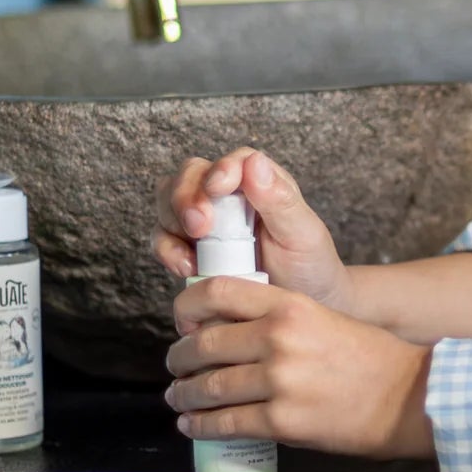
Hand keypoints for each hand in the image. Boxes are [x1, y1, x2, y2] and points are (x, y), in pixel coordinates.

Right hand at [154, 149, 354, 311]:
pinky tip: (186, 268)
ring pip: (169, 203)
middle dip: (187, 197)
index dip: (220, 170)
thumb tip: (255, 163)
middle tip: (199, 227)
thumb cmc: (308, 265)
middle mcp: (227, 196)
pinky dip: (167, 250)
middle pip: (190, 176)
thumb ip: (280, 199)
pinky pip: (163, 239)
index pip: (232, 162)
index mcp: (259, 182)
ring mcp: (205, 221)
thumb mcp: (303, 233)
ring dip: (173, 224)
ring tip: (193, 254)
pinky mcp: (189, 248)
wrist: (301, 308)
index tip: (218, 189)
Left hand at [166, 277, 435, 459]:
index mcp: (289, 306)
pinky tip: (193, 425)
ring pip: (208, 387)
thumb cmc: (371, 360)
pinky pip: (225, 423)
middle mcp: (279, 339)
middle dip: (180, 359)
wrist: (408, 398)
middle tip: (176, 367)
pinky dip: (201, 425)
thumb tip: (228, 334)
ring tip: (179, 397)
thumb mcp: (322, 319)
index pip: (216, 293)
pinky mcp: (282, 421)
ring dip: (185, 394)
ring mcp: (279, 381)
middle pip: (203, 345)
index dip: (187, 309)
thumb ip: (278, 321)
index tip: (182, 323)